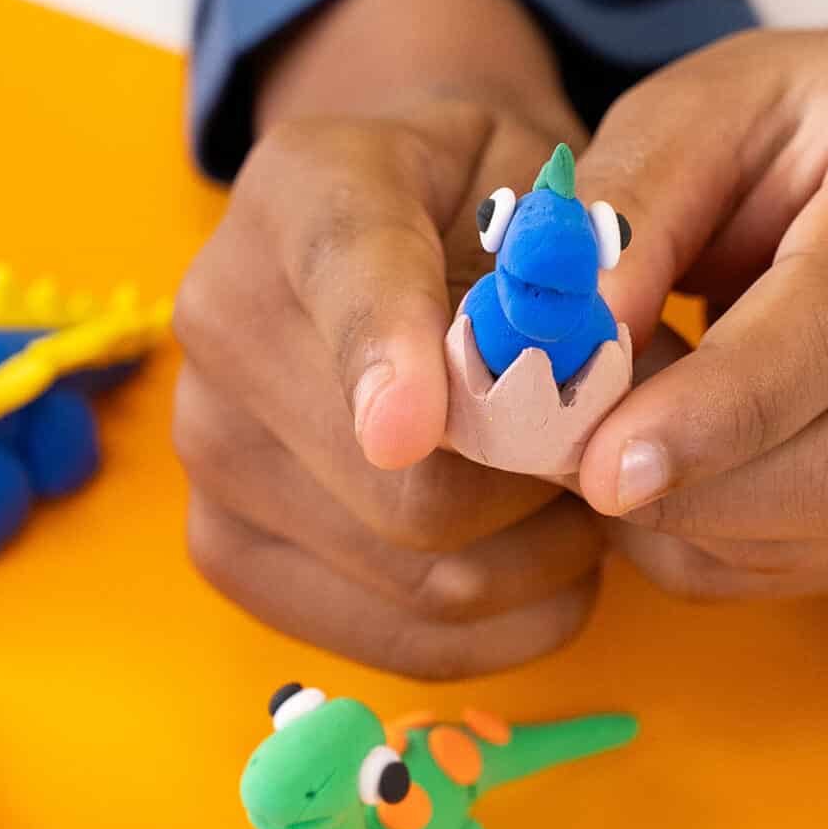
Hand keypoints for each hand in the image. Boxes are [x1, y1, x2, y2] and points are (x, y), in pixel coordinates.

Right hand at [174, 0, 608, 674]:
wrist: (395, 227)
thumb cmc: (492, 208)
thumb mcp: (545, 189)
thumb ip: (570, 269)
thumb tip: (605, 374)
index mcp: (303, 192)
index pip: (347, 276)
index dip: (381, 355)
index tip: (408, 429)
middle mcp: (221, 320)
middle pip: (412, 487)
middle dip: (549, 493)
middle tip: (618, 458)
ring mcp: (210, 448)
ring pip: (421, 575)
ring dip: (543, 560)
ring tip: (578, 496)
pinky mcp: (226, 548)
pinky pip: (395, 639)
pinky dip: (503, 627)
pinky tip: (545, 570)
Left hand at [573, 0, 827, 601]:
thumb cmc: (796, 123)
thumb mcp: (696, 109)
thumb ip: (627, 214)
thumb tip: (562, 350)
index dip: (720, 405)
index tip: (600, 463)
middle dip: (710, 494)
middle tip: (573, 474)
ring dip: (706, 524)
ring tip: (607, 453)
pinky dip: (728, 548)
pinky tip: (666, 486)